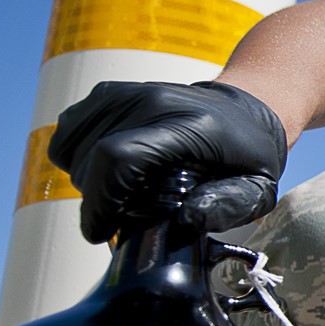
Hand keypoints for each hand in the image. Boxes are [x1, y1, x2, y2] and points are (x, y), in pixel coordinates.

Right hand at [48, 81, 287, 242]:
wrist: (244, 109)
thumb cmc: (249, 157)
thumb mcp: (256, 190)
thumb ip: (227, 207)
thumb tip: (186, 221)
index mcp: (188, 126)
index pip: (120, 157)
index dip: (101, 201)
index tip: (100, 232)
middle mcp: (152, 101)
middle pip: (93, 159)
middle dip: (101, 199)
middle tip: (130, 213)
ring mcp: (126, 93)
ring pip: (75, 148)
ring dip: (91, 181)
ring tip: (129, 189)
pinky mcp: (108, 93)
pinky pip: (68, 134)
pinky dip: (78, 158)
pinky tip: (114, 169)